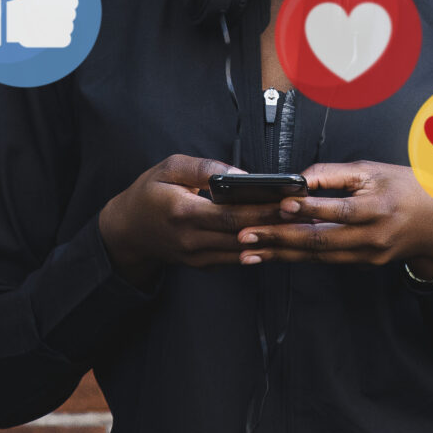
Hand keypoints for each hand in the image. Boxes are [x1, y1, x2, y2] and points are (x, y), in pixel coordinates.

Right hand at [96, 155, 289, 289]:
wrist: (128, 231)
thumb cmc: (149, 194)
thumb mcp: (169, 168)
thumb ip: (204, 168)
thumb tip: (240, 174)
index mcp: (183, 213)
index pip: (231, 215)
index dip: (263, 210)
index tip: (289, 201)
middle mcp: (191, 240)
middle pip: (243, 235)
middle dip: (276, 225)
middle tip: (304, 213)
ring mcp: (197, 257)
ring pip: (243, 252)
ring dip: (272, 240)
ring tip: (299, 226)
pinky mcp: (202, 265)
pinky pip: (235, 258)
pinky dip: (257, 249)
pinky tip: (278, 237)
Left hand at [227, 161, 432, 277]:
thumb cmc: (407, 190)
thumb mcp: (374, 170)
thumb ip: (333, 173)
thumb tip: (298, 178)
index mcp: (377, 207)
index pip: (338, 209)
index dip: (308, 208)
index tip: (281, 205)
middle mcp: (372, 236)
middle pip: (320, 239)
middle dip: (279, 238)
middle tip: (247, 235)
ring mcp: (367, 254)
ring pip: (318, 255)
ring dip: (280, 253)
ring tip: (250, 251)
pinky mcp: (363, 263)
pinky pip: (325, 260)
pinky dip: (297, 257)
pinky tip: (274, 255)